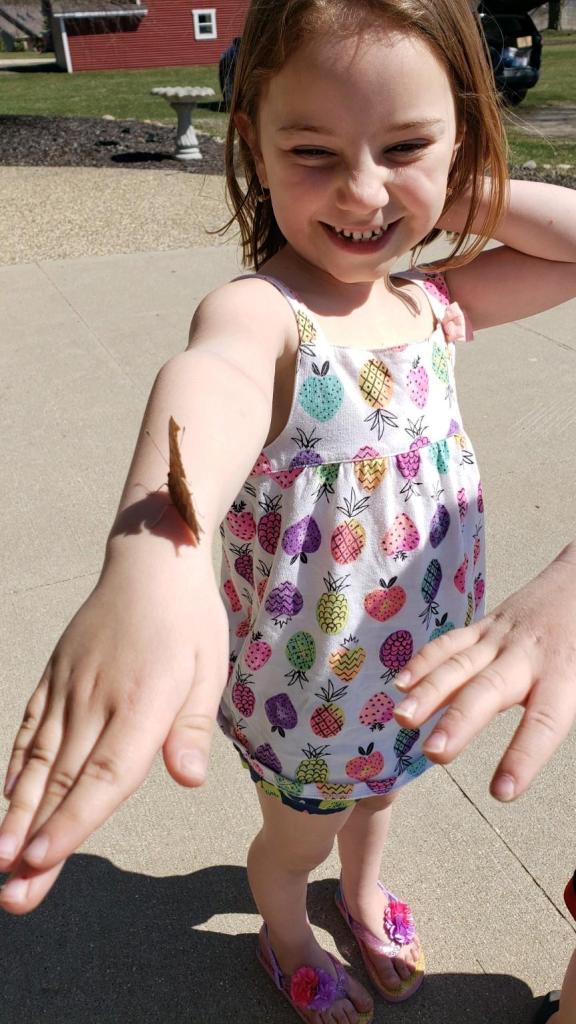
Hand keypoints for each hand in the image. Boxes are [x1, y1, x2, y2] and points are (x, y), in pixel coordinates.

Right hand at [0, 555, 227, 914]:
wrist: (150, 561)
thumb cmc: (189, 619)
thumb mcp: (210, 667)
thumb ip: (194, 727)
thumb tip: (189, 780)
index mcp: (144, 700)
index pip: (105, 772)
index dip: (74, 820)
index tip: (43, 860)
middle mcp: (98, 697)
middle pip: (63, 780)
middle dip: (37, 842)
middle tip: (13, 897)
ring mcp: (69, 686)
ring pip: (37, 759)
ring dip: (15, 814)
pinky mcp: (55, 676)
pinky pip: (30, 728)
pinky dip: (14, 767)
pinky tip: (5, 802)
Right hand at [394, 545, 575, 800]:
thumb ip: (566, 707)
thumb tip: (550, 735)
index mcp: (564, 676)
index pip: (543, 722)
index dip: (522, 756)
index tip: (502, 791)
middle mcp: (526, 657)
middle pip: (489, 691)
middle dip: (459, 722)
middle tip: (436, 753)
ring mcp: (500, 638)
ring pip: (459, 665)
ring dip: (428, 693)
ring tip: (403, 720)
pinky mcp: (484, 628)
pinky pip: (450, 643)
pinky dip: (423, 663)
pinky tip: (402, 686)